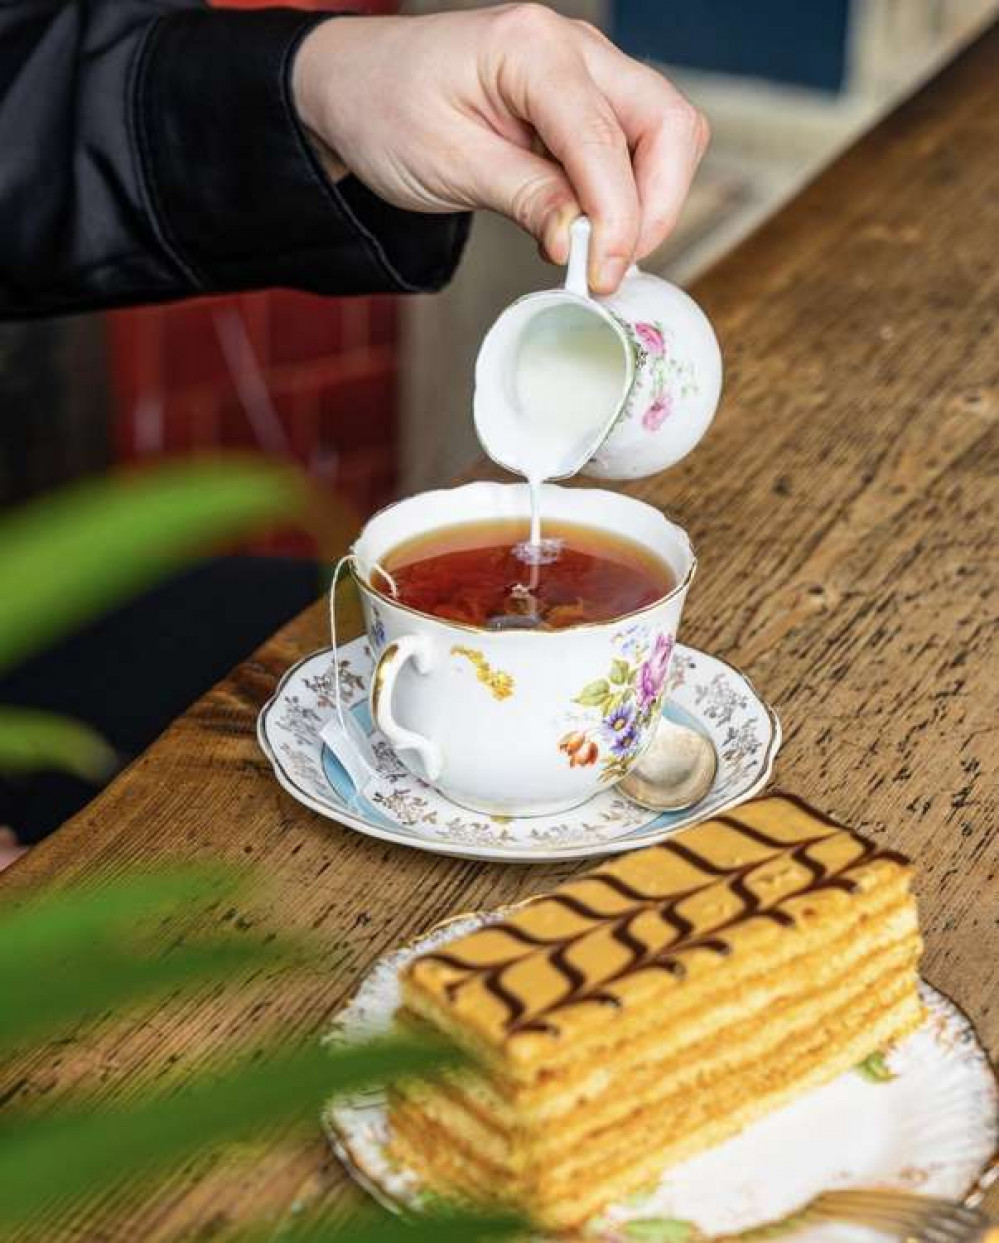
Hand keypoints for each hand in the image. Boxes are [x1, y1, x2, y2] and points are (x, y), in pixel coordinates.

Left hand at [293, 4, 708, 293]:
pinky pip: (633, 146)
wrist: (354, 86)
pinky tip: (589, 232)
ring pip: (663, 134)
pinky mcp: (581, 101)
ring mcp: (584, 70)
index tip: (604, 276)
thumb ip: (523, 196)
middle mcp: (572, 48)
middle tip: (614, 268)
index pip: (603, 139)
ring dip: (649, 201)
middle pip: (665, 123)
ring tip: (601, 255)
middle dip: (655, 205)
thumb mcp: (445, 164)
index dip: (617, 217)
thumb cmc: (385, 110)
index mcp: (531, 49)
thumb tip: (580, 242)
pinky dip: (627, 195)